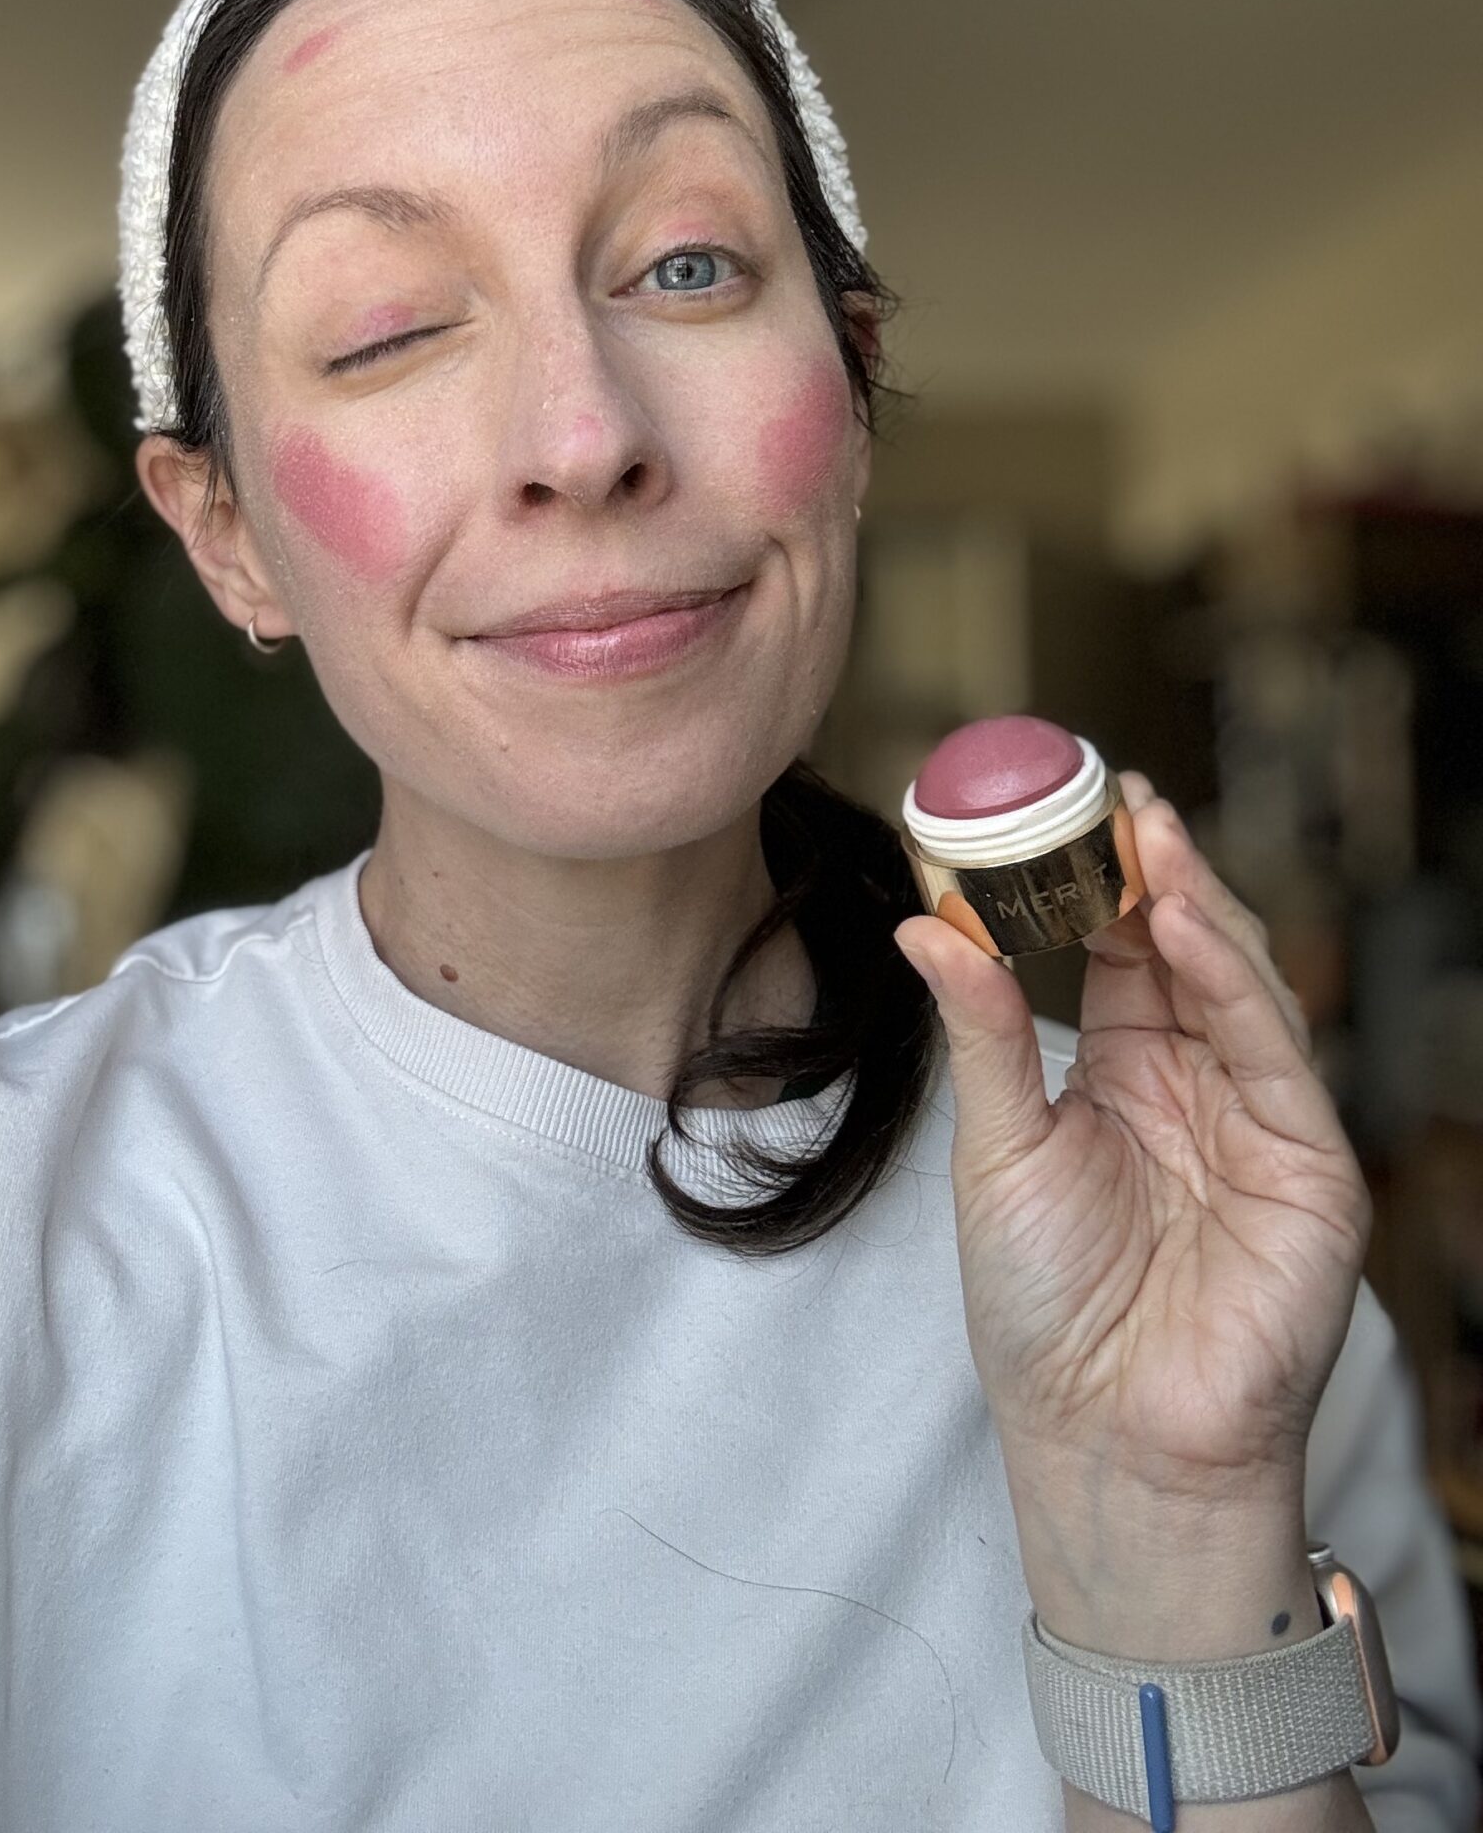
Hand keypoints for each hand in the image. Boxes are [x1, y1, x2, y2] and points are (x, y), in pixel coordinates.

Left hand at [895, 777, 1370, 1512]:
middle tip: (1113, 790)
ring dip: (1196, 904)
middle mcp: (1198, 1086)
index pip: (1117, 950)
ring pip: (1237, 985)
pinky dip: (1235, 987)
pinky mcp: (1308, 1172)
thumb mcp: (998, 1149)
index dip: (1096, 876)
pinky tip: (1190, 927)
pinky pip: (1274, 1058)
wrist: (1105, 1441)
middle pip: (1183, 952)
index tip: (1061, 801)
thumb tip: (923, 924)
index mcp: (1123, 1075)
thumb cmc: (1046, 1312)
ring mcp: (1259, 1124)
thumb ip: (982, 1034)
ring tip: (1147, 834)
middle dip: (1152, 869)